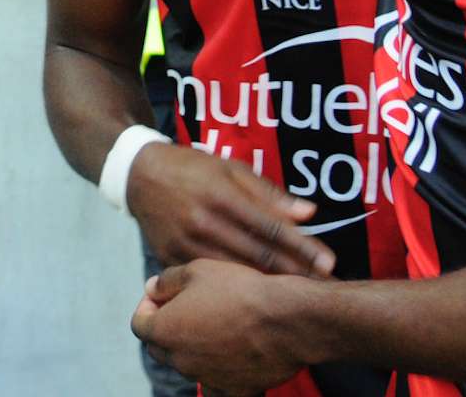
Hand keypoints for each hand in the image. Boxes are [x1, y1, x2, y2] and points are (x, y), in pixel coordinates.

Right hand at [126, 142, 334, 276]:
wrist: (137, 175)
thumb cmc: (189, 167)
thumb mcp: (228, 167)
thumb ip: (268, 192)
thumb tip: (309, 213)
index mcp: (220, 195)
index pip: (270, 226)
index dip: (302, 246)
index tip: (329, 262)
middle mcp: (203, 221)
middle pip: (258, 254)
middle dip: (296, 272)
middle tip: (325, 287)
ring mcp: (185, 243)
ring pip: (236, 271)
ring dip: (271, 285)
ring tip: (300, 297)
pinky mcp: (171, 259)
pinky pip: (210, 277)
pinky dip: (235, 287)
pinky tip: (258, 296)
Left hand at [131, 260, 313, 393]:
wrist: (287, 319)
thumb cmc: (240, 290)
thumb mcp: (197, 270)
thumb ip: (167, 281)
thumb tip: (152, 289)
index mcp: (165, 331)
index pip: (139, 324)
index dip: (147, 307)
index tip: (162, 295)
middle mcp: (182, 361)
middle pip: (159, 348)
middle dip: (164, 328)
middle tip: (184, 308)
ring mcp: (208, 378)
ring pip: (187, 365)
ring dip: (190, 348)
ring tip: (212, 325)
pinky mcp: (236, 390)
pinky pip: (218, 384)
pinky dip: (218, 371)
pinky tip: (231, 352)